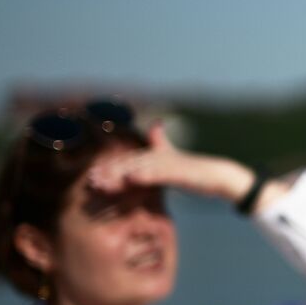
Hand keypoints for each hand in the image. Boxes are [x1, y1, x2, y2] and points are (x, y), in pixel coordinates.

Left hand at [87, 122, 256, 203]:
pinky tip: (131, 179)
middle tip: (89, 181)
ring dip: (117, 175)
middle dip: (107, 172)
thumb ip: (160, 141)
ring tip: (101, 183)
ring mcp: (166, 162)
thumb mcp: (173, 156)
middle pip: (126, 163)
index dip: (108, 167)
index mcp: (152, 155)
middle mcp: (156, 155)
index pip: (126, 161)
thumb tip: (156, 121)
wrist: (216, 175)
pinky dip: (143, 174)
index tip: (91, 177)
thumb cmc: (192, 170)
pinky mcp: (177, 170)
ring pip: (136, 168)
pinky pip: (157, 173)